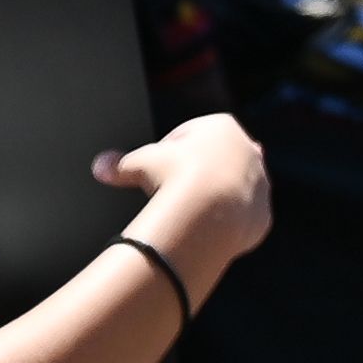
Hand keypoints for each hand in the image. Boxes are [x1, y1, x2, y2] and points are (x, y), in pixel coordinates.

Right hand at [95, 111, 271, 271]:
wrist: (206, 214)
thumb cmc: (174, 179)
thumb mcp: (140, 164)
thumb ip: (120, 163)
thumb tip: (99, 165)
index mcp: (222, 128)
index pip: (193, 135)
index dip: (170, 152)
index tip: (157, 170)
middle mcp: (248, 151)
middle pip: (217, 162)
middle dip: (196, 175)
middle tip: (173, 195)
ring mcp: (260, 183)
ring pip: (234, 190)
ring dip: (215, 201)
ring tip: (189, 218)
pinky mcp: (262, 214)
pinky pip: (243, 220)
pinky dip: (226, 226)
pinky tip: (206, 234)